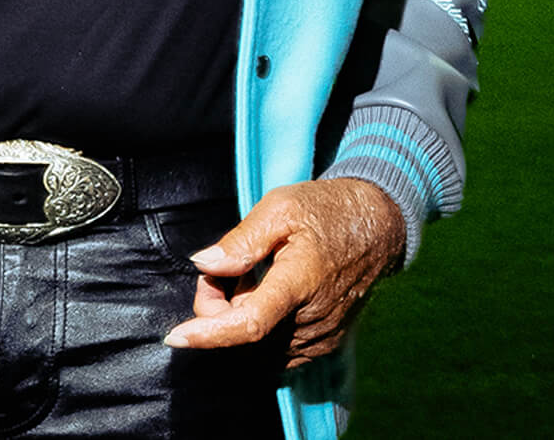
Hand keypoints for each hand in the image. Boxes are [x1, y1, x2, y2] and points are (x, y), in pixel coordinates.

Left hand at [163, 178, 405, 368]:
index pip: (249, 323)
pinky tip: (264, 291)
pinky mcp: (324, 343)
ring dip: (239, 315)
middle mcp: (312, 319)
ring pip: (259, 344)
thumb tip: (204, 265)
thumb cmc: (326, 210)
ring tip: (250, 274)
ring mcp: (321, 336)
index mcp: (299, 281)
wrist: (378, 225)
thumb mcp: (280, 207)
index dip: (209, 333)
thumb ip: (241, 240)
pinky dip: (260, 325)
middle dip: (218, 307)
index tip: (176, 335)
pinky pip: (277, 346)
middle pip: (245, 335)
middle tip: (221, 268)